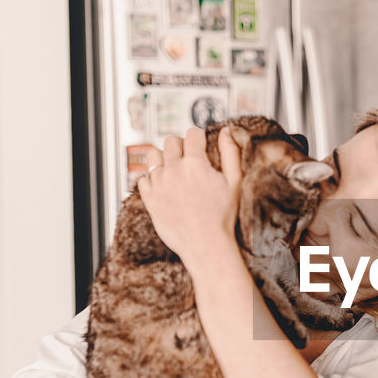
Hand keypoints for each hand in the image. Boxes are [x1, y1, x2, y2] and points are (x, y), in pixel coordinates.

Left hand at [138, 127, 241, 270]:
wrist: (205, 245)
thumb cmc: (222, 217)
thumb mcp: (235, 182)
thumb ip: (231, 153)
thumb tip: (226, 132)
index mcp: (195, 164)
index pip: (192, 133)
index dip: (199, 137)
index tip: (202, 145)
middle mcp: (173, 171)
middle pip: (171, 141)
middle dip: (182, 145)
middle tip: (190, 158)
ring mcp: (158, 184)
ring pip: (153, 155)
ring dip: (163, 158)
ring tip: (174, 168)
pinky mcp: (150, 199)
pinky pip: (143, 178)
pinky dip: (152, 179)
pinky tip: (165, 185)